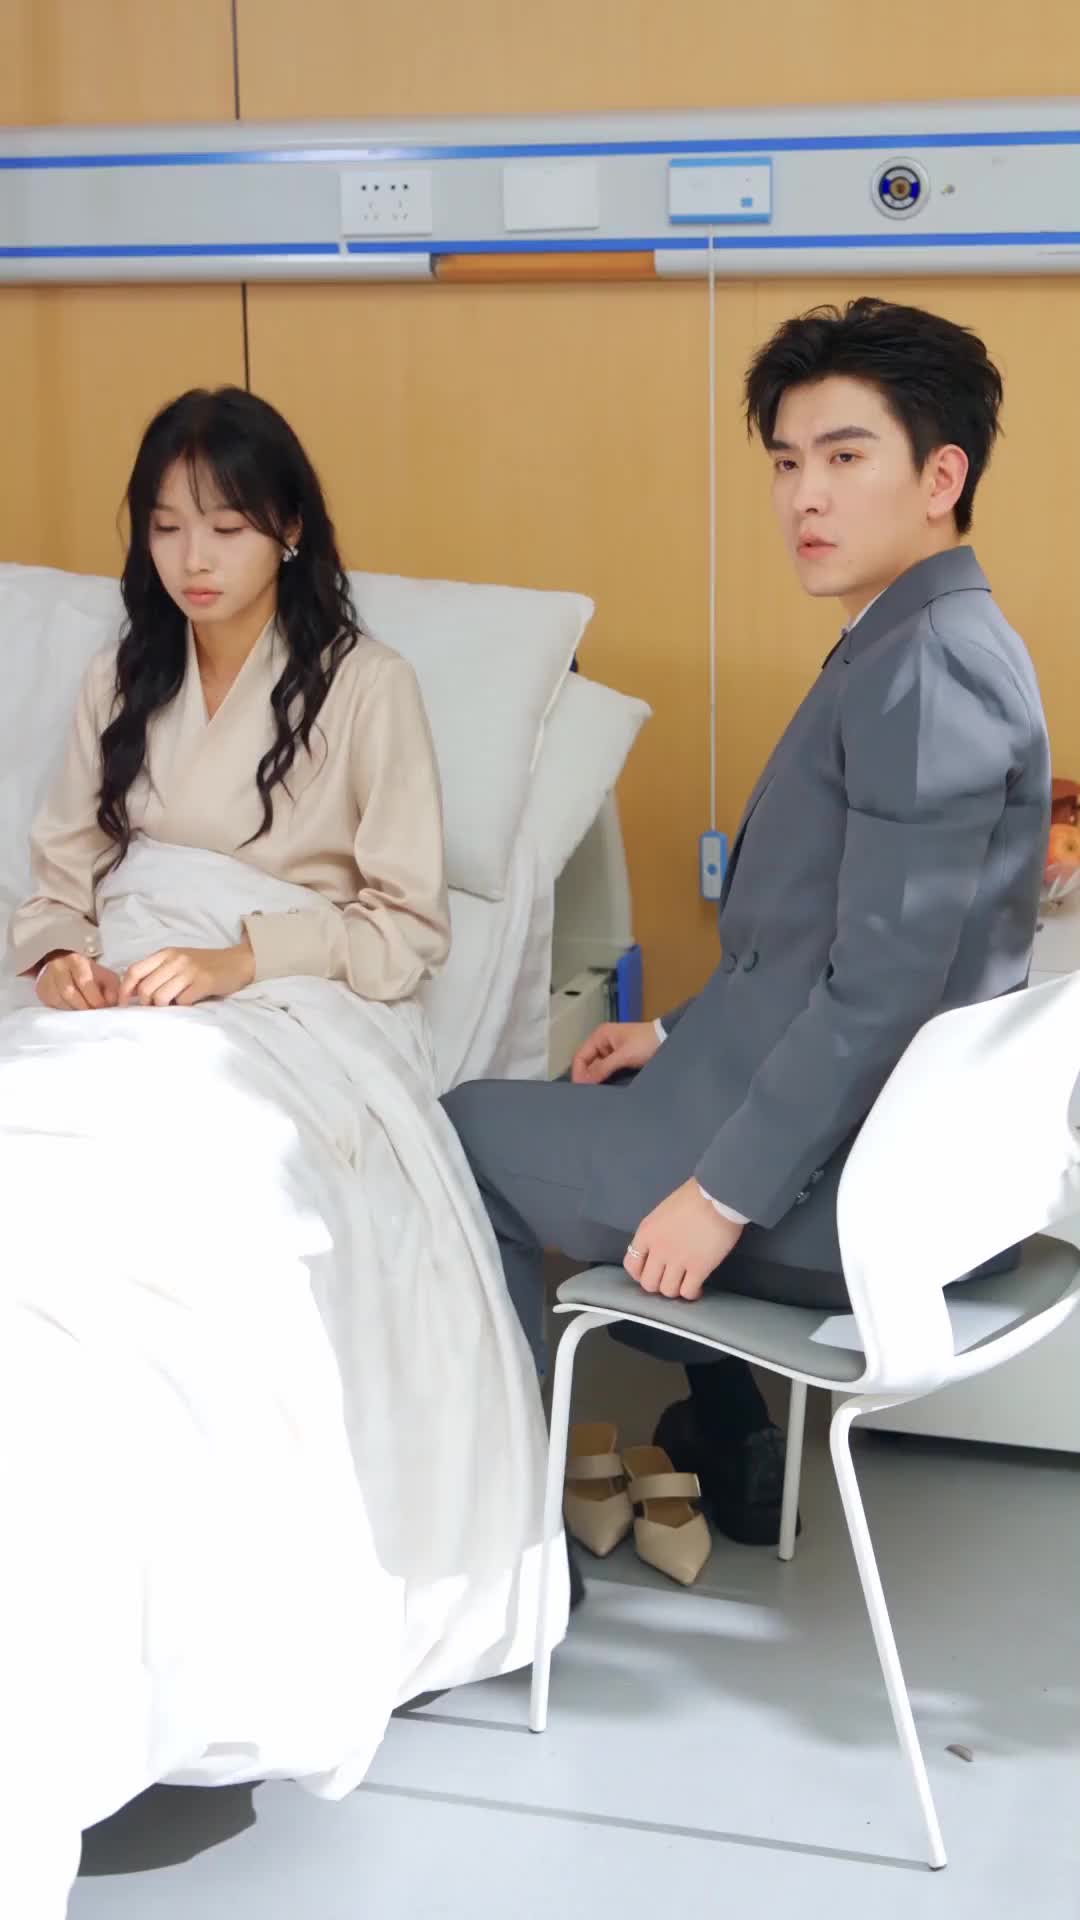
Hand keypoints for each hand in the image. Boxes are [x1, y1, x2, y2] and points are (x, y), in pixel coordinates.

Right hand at [35, 953, 121, 1011]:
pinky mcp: (41, 990)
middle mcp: (59, 968)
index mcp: (76, 961)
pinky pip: (52, 1004)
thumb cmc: (87, 972)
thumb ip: (112, 988)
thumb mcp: (103, 975)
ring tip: (85, 1015)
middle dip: (84, 1007)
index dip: (95, 998)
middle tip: (94, 1015)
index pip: (84, 981)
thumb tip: (113, 1002)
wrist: (63, 964)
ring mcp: (47, 979)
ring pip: (59, 1000)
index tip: (103, 1007)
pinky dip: (65, 1011)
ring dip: (74, 1011)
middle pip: (69, 992)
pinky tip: (73, 1011)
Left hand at [117, 940, 254, 1008]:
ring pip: (161, 997)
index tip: (124, 1004)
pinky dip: (181, 1007)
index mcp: (165, 953)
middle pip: (145, 988)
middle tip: (156, 1007)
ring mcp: (190, 971)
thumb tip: (132, 993)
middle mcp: (175, 960)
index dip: (125, 990)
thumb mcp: (177, 961)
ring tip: (172, 1005)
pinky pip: (182, 1002)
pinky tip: (188, 1002)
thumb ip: (157, 971)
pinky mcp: (204, 983)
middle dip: (146, 1003)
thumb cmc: (204, 965)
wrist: (236, 962)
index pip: (134, 971)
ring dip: (163, 1007)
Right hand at [571, 1020, 660, 1085]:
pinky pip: (607, 1071)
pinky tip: (605, 1089)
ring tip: (595, 1094)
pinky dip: (605, 1079)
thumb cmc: (647, 1042)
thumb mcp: (624, 1055)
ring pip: (596, 1068)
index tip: (581, 1089)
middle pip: (587, 1063)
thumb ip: (604, 1068)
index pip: (580, 1056)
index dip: (578, 1073)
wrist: (668, 1039)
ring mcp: (611, 1051)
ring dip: (596, 1079)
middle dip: (586, 1078)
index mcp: (600, 1035)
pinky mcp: (620, 1059)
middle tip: (587, 1094)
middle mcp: (602, 1042)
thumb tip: (585, 1082)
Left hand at [624, 1179, 744, 1301]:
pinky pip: (688, 1292)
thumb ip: (658, 1231)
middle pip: (648, 1283)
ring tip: (684, 1284)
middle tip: (669, 1279)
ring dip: (675, 1290)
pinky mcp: (699, 1268)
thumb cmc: (694, 1196)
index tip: (650, 1273)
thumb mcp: (664, 1211)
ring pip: (667, 1291)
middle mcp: (658, 1249)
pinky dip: (692, 1294)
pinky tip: (698, 1288)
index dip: (640, 1274)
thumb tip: (659, 1246)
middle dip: (658, 1284)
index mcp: (646, 1232)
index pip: (631, 1264)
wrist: (718, 1196)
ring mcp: (677, 1260)